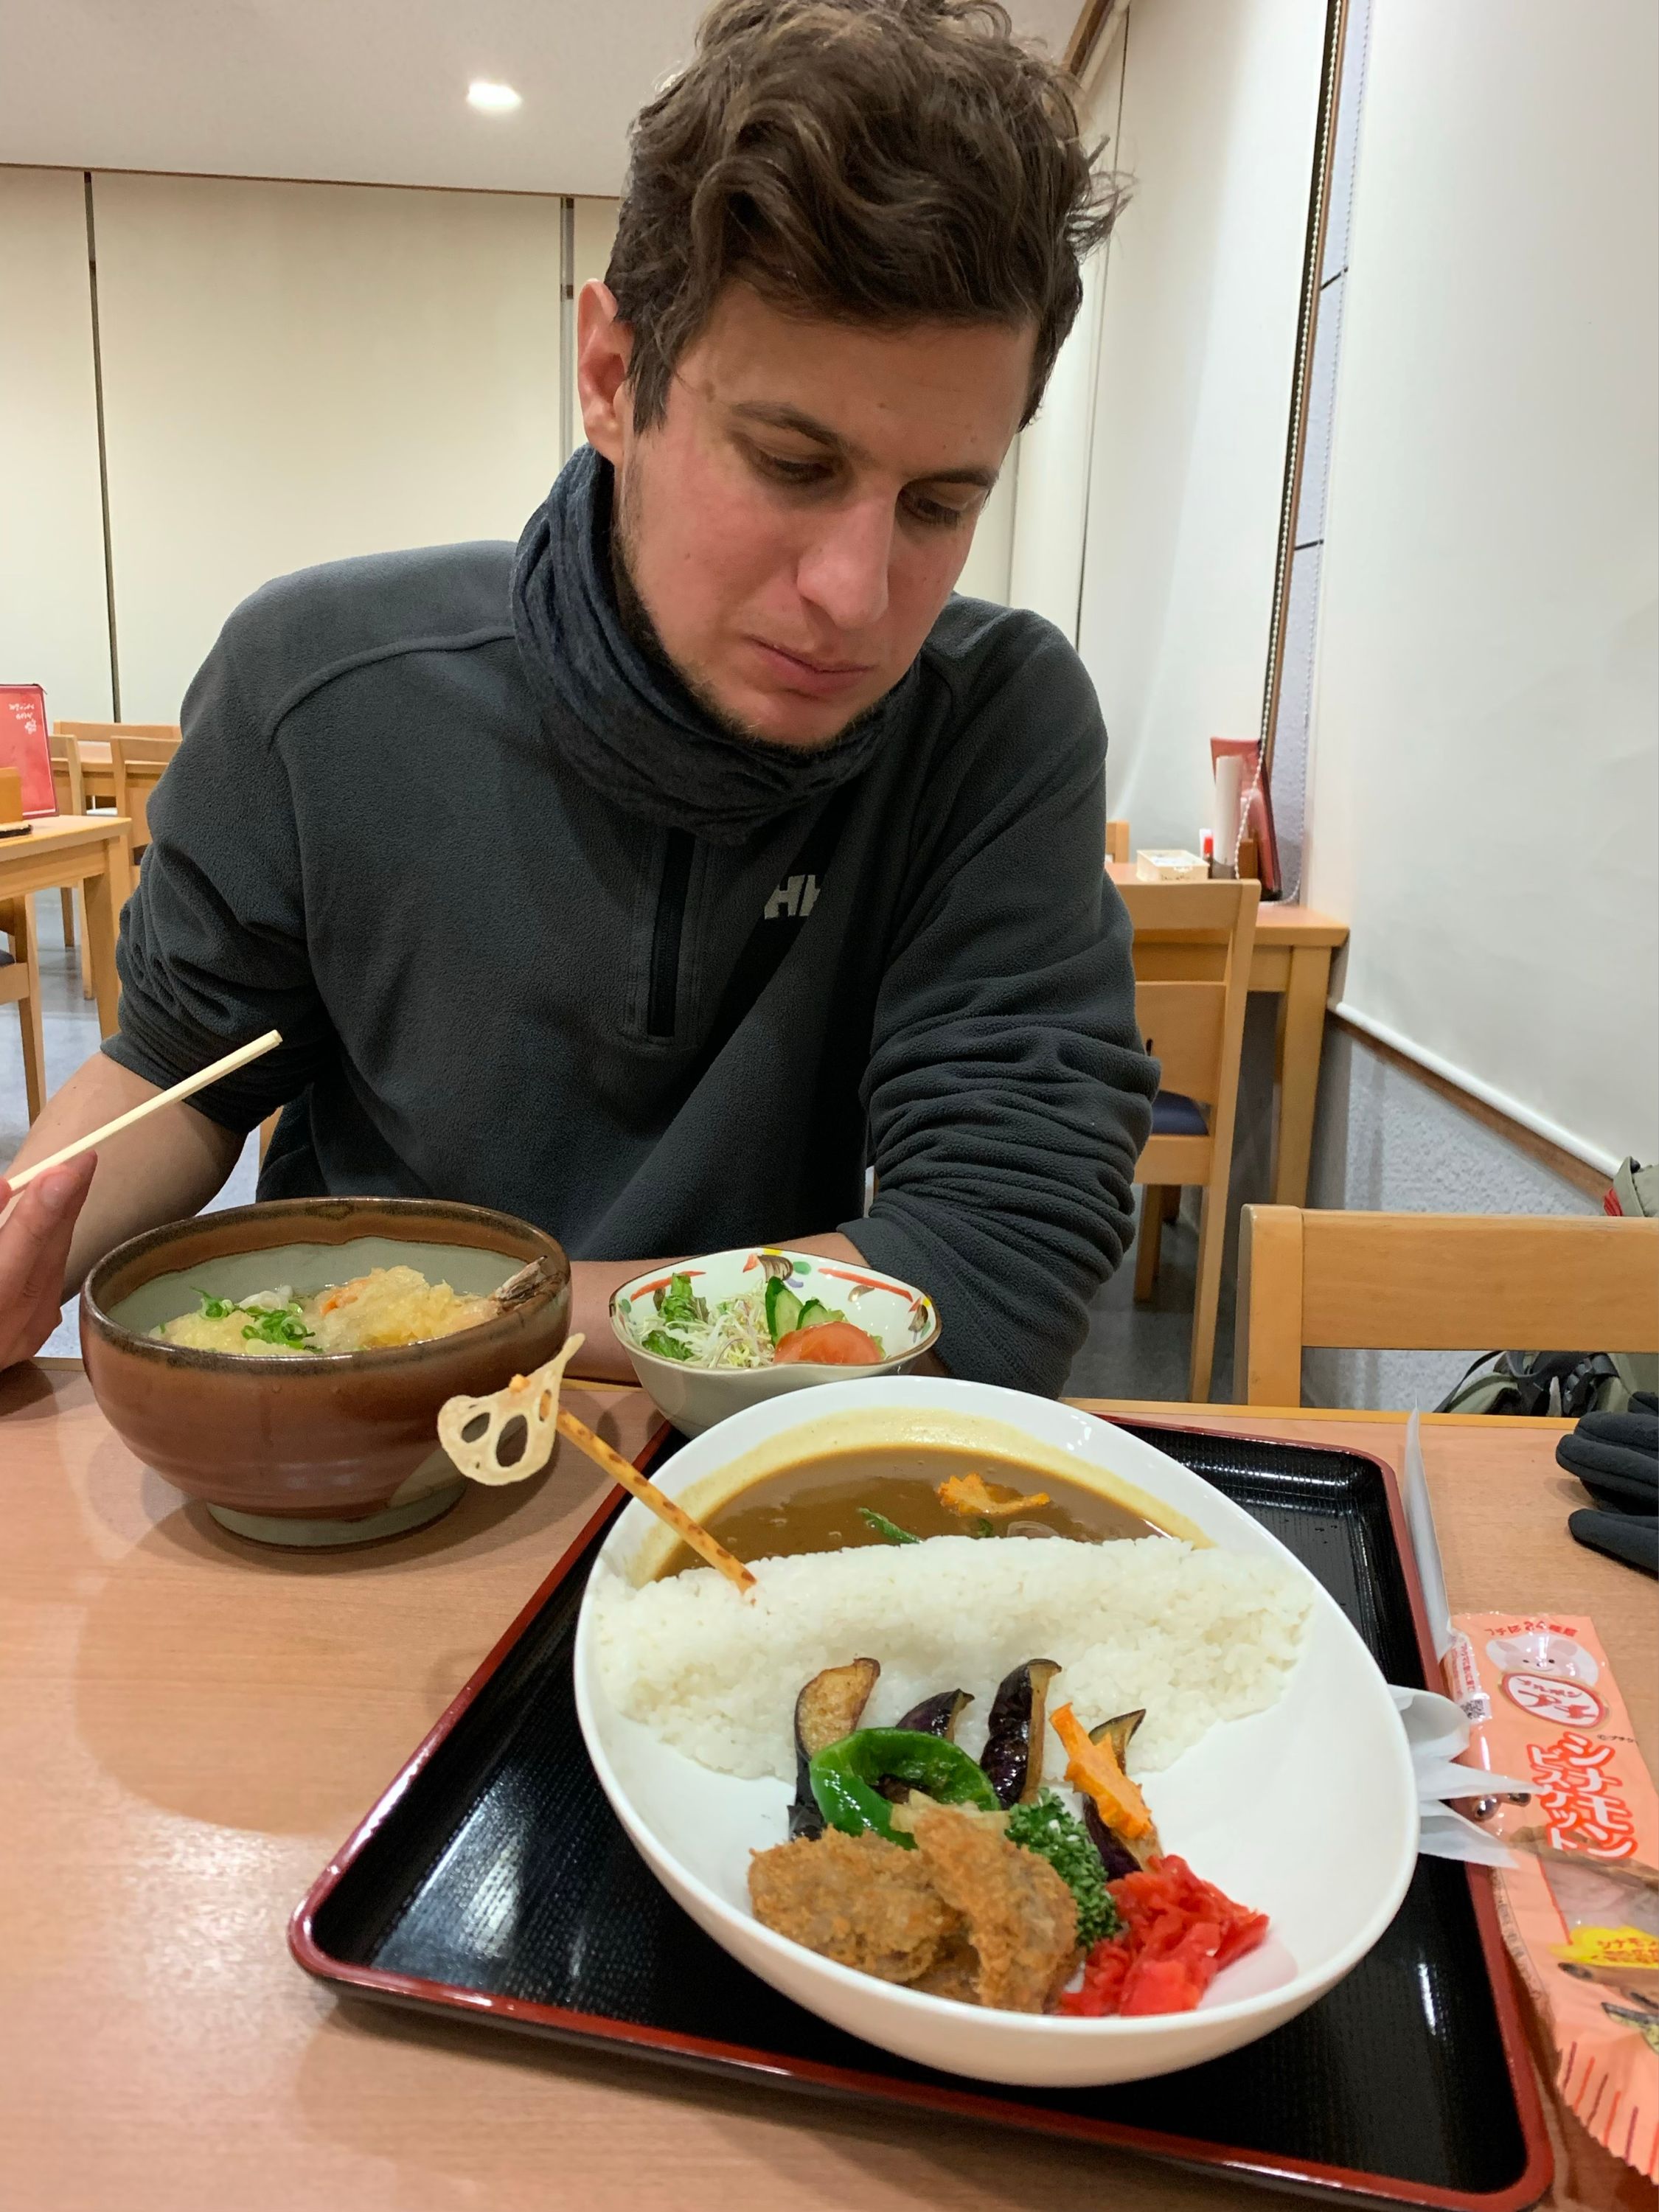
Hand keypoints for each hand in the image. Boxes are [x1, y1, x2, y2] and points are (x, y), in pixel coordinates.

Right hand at [0, 1153, 97, 1370]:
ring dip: (60, 1225)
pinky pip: (47, 1285)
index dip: (41, 1213)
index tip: (69, 1169)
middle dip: (64, 1206)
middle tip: (83, 1160)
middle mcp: (6, 1330)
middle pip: (43, 1261)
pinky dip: (48, 1251)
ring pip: (50, 1270)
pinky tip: (54, 1222)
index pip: (13, 1260)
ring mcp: (21, 1341)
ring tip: (72, 1180)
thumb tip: (3, 1188)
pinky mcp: (31, 1340)